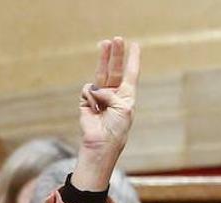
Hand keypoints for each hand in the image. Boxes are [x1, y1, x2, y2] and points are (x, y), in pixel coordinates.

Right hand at [73, 37, 140, 190]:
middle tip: (116, 39)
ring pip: (100, 74)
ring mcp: (99, 98)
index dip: (132, 59)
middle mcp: (113, 95)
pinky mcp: (85, 103)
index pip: (130, 74)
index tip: (134, 45)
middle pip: (114, 70)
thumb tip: (93, 88)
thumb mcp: (123, 108)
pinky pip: (88, 91)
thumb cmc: (117, 130)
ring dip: (103, 59)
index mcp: (126, 96)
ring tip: (104, 44)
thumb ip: (111, 94)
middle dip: (115, 55)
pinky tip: (92, 106)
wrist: (101, 145)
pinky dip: (90, 95)